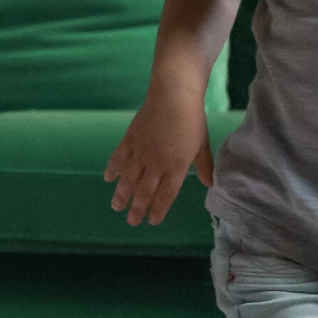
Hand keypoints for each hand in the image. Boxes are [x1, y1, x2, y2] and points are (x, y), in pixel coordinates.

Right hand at [103, 89, 212, 225]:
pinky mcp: (130, 139)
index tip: (151, 222)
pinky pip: (119, 158)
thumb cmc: (192, 120)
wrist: (174, 96)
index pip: (165, 195)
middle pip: (144, 191)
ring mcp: (140, 152)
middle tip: (131, 222)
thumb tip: (210, 184)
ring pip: (128, 179)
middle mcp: (156, 164)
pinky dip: (112, 169)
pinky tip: (108, 178)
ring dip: (122, 194)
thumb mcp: (202, 146)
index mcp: (176, 167)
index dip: (158, 210)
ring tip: (116, 207)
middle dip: (137, 208)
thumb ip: (204, 166)